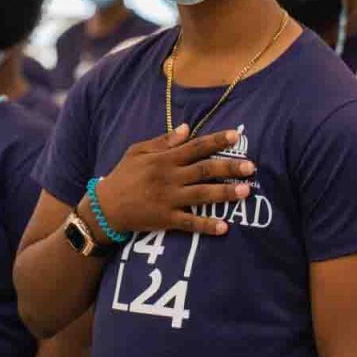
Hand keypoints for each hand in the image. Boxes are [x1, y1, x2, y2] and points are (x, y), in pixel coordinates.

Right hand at [93, 124, 255, 236]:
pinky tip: (224, 227)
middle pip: (203, 170)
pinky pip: (189, 223)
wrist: (105, 207)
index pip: (194, 147)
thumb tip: (187, 128)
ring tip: (245, 191)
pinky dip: (206, 226)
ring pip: (201, 195)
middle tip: (251, 166)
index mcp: (163, 159)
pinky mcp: (165, 219)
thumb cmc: (123, 176)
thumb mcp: (137, 151)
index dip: (215, 141)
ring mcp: (167, 199)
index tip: (235, 136)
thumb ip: (163, 141)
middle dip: (228, 168)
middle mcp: (168, 178)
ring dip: (224, 194)